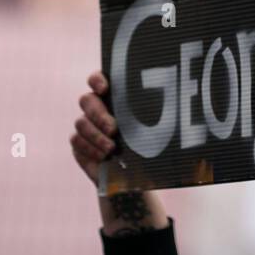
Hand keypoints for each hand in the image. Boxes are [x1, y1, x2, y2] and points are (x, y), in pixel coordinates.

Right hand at [71, 71, 168, 235]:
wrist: (136, 176)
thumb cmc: (150, 146)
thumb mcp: (156, 130)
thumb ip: (158, 115)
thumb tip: (178, 105)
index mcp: (115, 97)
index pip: (98, 79)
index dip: (97, 80)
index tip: (105, 89)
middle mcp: (97, 107)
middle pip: (87, 100)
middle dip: (99, 114)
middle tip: (113, 128)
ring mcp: (86, 124)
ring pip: (81, 122)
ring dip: (96, 136)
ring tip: (111, 148)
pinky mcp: (79, 143)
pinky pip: (76, 140)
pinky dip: (90, 149)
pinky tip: (103, 157)